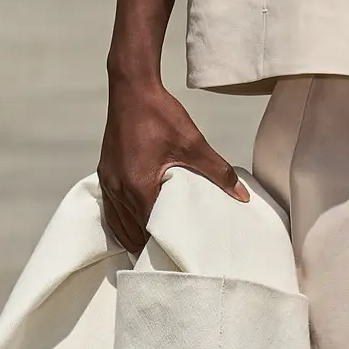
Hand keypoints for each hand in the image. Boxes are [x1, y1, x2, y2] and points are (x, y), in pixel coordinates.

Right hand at [98, 73, 247, 254]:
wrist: (131, 89)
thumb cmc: (161, 115)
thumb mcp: (194, 143)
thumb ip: (219, 172)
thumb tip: (242, 196)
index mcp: (139, 186)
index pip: (149, 230)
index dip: (162, 246)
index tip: (176, 258)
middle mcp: (119, 188)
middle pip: (132, 232)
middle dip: (148, 247)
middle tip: (167, 259)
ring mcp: (109, 181)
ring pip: (119, 223)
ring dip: (133, 236)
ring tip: (152, 249)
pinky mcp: (105, 173)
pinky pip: (111, 208)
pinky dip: (122, 221)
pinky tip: (135, 225)